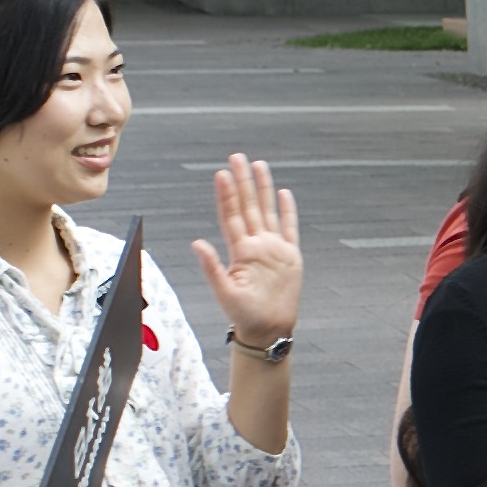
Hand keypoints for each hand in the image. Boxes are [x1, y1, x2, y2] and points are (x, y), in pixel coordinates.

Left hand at [185, 154, 303, 341]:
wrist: (269, 329)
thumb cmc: (244, 314)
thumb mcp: (224, 291)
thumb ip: (212, 267)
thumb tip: (196, 243)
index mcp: (240, 251)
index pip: (231, 215)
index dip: (226, 195)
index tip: (221, 174)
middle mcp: (256, 244)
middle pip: (249, 206)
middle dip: (243, 181)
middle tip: (237, 157)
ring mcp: (274, 248)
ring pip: (268, 211)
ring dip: (263, 188)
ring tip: (259, 165)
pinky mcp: (291, 256)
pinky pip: (290, 228)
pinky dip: (287, 211)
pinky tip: (283, 193)